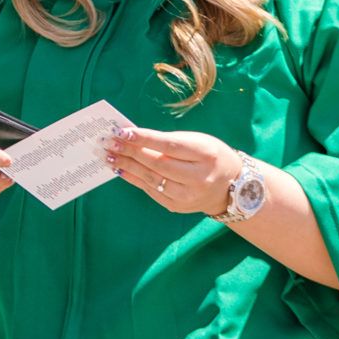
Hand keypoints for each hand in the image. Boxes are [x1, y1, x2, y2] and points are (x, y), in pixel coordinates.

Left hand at [103, 124, 245, 217]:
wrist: (230, 187)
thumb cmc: (210, 156)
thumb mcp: (198, 142)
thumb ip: (169, 140)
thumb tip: (134, 137)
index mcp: (206, 155)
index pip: (169, 146)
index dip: (144, 139)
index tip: (122, 132)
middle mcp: (198, 178)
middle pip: (157, 164)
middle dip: (129, 152)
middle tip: (108, 142)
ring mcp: (188, 196)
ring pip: (151, 179)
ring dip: (126, 166)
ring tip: (108, 155)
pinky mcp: (177, 206)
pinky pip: (150, 190)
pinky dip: (133, 179)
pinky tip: (120, 169)